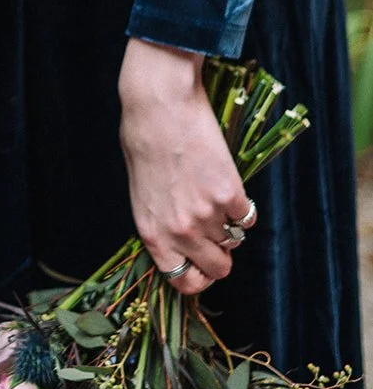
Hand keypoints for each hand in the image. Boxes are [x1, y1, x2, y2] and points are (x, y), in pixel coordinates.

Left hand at [118, 38, 249, 295]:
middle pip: (218, 269)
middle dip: (221, 256)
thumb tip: (181, 238)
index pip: (182, 282)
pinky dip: (243, 207)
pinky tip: (230, 187)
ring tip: (218, 201)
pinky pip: (248, 217)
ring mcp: (207, 214)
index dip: (198, 278)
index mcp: (152, 233)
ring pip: (234, 242)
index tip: (203, 266)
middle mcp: (180, 231)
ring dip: (230, 228)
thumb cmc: (142, 140)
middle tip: (218, 234)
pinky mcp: (229, 193)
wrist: (159, 105)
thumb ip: (160, 220)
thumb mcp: (141, 191)